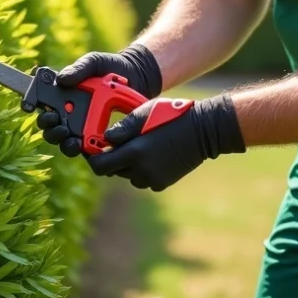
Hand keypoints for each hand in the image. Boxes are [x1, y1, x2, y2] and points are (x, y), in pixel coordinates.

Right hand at [37, 44, 162, 156]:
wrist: (136, 75)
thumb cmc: (110, 67)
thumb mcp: (93, 62)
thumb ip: (79, 68)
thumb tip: (61, 79)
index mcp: (63, 96)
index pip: (42, 105)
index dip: (32, 106)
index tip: (30, 106)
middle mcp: (69, 114)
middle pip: (50, 129)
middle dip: (50, 130)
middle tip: (59, 124)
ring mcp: (83, 127)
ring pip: (66, 143)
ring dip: (65, 143)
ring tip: (72, 140)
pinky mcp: (98, 137)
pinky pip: (88, 148)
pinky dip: (85, 150)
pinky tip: (88, 146)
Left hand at [86, 93, 245, 190]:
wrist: (203, 132)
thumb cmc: (171, 116)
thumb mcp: (144, 113)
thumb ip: (121, 128)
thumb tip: (104, 139)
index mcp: (134, 153)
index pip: (100, 166)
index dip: (94, 157)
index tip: (94, 148)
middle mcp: (141, 171)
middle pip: (113, 171)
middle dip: (112, 158)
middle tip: (120, 143)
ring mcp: (152, 180)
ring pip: (128, 175)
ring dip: (127, 164)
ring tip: (141, 145)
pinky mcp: (161, 183)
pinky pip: (143, 179)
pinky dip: (142, 170)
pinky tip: (153, 154)